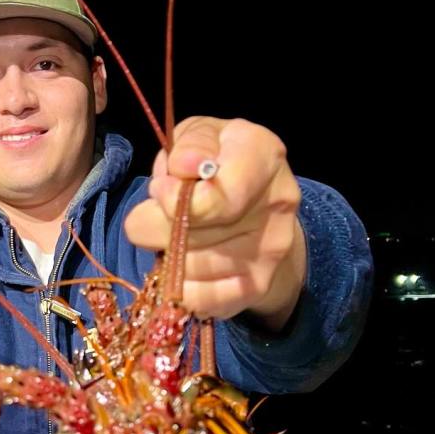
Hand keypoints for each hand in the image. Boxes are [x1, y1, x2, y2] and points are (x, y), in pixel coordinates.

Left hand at [123, 116, 305, 329]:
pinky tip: (183, 263)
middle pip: (187, 233)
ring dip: (165, 252)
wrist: (258, 204)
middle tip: (163, 211)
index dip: (171, 198)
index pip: (213, 197)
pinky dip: (177, 285)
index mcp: (263, 154)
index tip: (161, 189)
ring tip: (178, 233)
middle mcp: (277, 203)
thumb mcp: (200, 135)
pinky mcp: (257, 286)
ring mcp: (270, 250)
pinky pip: (197, 299)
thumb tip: (184, 168)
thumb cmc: (217, 161)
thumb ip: (190, 145)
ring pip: (186, 267)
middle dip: (157, 223)